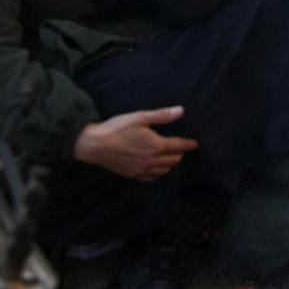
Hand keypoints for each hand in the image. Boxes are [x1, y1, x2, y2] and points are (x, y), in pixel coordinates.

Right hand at [72, 106, 197, 181]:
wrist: (94, 145)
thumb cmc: (117, 128)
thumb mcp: (140, 117)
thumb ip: (162, 115)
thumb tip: (181, 111)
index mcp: (156, 146)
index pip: (179, 146)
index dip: (188, 144)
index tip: (194, 144)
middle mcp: (151, 161)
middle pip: (174, 160)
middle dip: (180, 153)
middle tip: (182, 148)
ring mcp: (141, 170)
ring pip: (164, 170)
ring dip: (171, 163)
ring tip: (172, 157)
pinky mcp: (132, 175)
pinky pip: (151, 177)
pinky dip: (159, 173)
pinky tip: (158, 168)